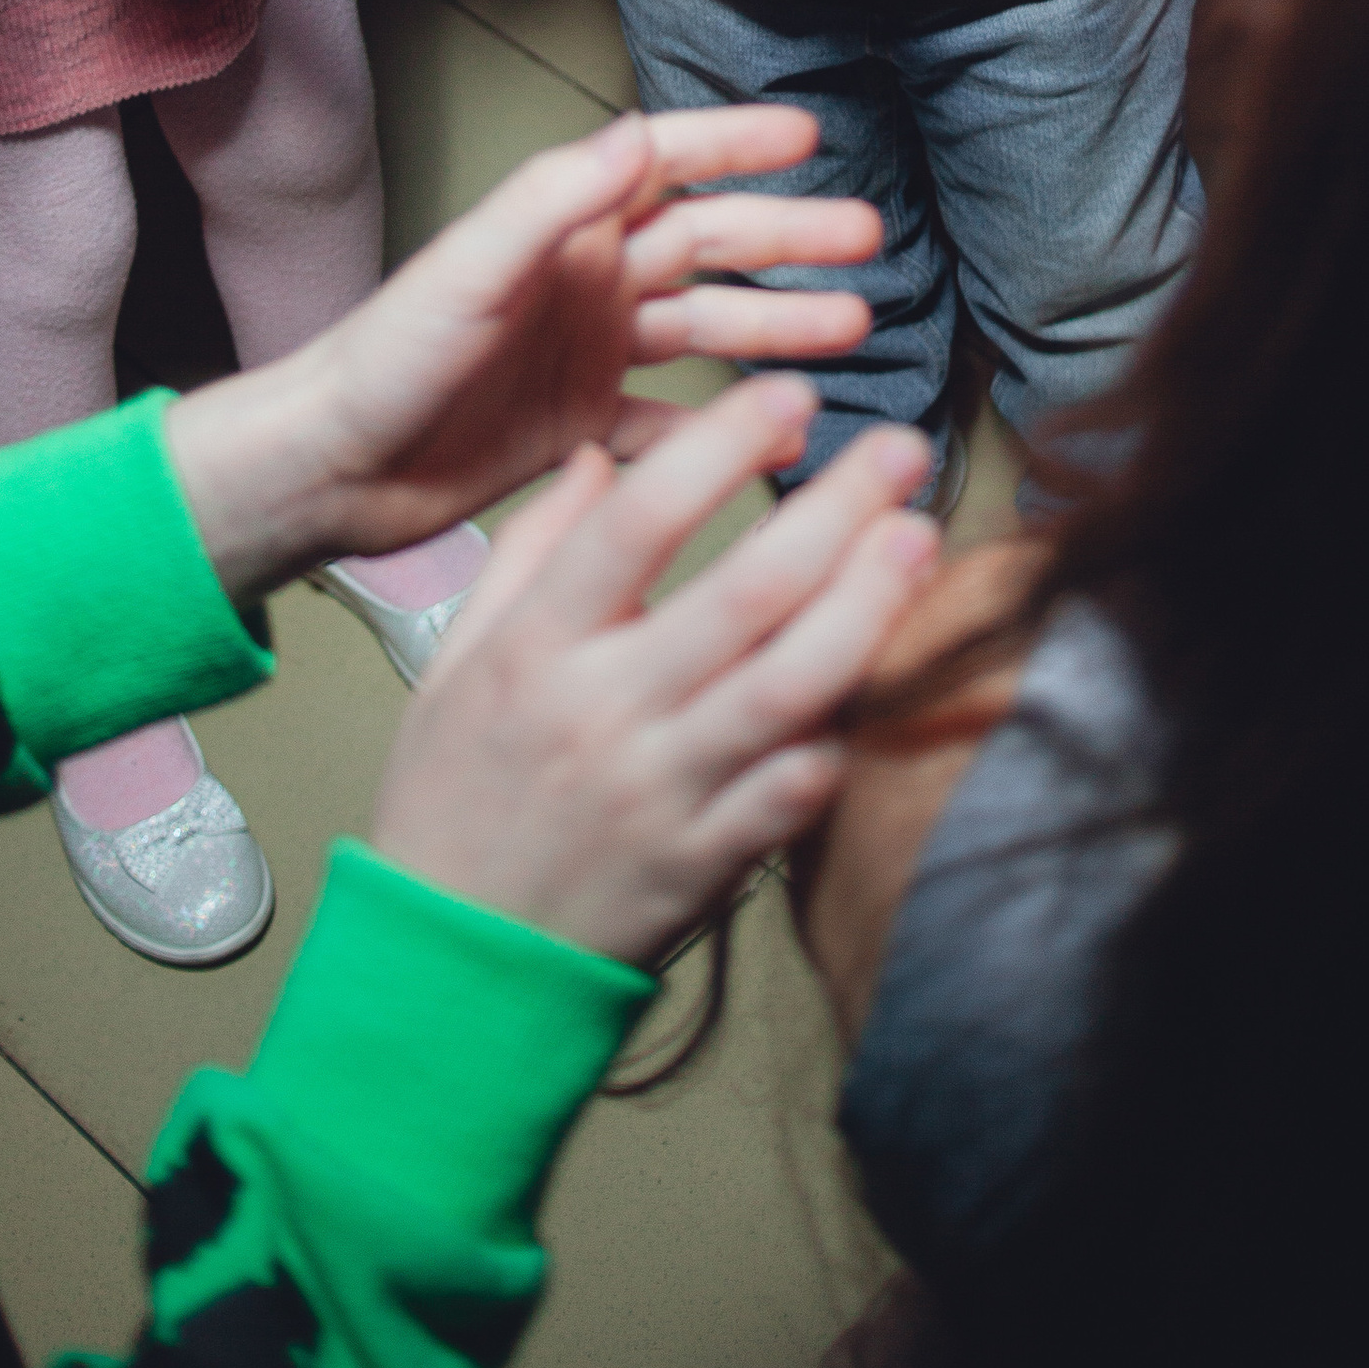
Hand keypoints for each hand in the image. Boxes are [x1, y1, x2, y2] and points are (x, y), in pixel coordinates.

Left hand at [163, 104, 883, 585]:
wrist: (332, 468)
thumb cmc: (386, 358)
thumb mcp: (472, 267)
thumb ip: (556, 200)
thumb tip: (638, 135)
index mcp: (563, 231)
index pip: (665, 165)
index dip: (736, 145)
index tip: (810, 137)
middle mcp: (584, 281)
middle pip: (708, 245)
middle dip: (789, 236)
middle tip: (869, 240)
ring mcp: (587, 353)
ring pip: (707, 328)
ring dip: (779, 323)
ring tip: (855, 325)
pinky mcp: (578, 425)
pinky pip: (672, 420)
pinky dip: (726, 427)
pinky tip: (782, 431)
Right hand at [372, 384, 938, 962]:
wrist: (448, 970)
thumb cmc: (452, 800)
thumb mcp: (457, 662)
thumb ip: (531, 551)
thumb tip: (601, 459)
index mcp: (536, 649)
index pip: (637, 522)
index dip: (721, 447)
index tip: (790, 397)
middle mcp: (602, 712)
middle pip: (743, 593)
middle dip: (837, 510)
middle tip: (903, 450)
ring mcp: (660, 792)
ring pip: (788, 687)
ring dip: (867, 608)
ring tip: (920, 541)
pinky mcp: (703, 866)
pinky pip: (793, 795)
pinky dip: (840, 739)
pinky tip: (884, 682)